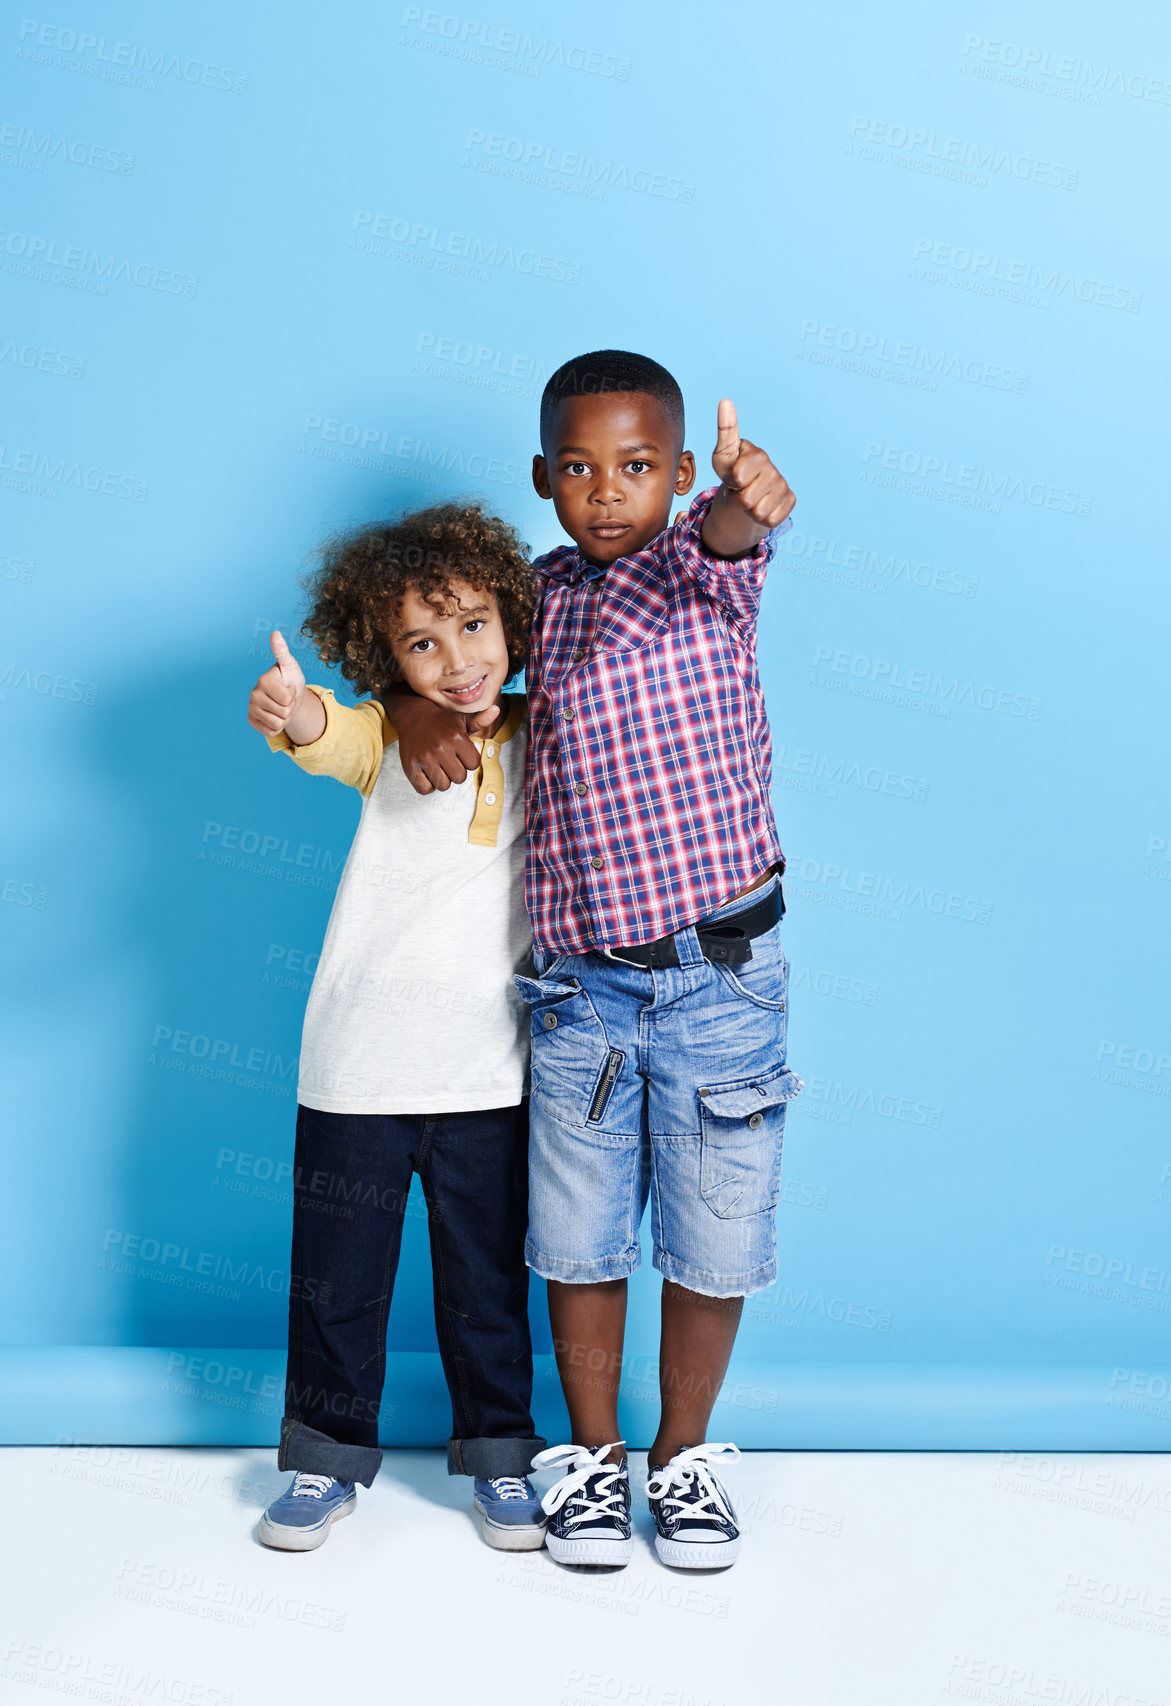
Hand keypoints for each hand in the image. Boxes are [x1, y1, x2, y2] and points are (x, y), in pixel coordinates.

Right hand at [248, 631, 305, 735]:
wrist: (289, 697)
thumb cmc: (291, 680)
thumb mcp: (291, 666)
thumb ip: (282, 651)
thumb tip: (275, 633)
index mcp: (263, 680)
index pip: (287, 699)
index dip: (294, 696)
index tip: (289, 688)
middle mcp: (253, 694)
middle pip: (284, 713)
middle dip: (290, 708)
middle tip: (287, 699)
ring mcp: (251, 708)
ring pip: (278, 724)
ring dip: (285, 718)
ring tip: (282, 706)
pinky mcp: (252, 720)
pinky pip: (271, 732)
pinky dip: (278, 727)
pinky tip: (275, 715)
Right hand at [386, 692, 500, 793]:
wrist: (413, 715)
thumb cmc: (442, 720)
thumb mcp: (462, 719)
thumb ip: (480, 720)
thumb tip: (496, 710)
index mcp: (457, 737)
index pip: (474, 765)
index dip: (468, 760)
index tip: (460, 753)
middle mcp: (441, 748)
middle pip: (460, 778)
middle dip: (456, 770)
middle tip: (448, 759)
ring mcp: (424, 758)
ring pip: (443, 786)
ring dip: (442, 779)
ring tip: (438, 765)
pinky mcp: (410, 766)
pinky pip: (425, 789)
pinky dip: (427, 785)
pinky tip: (427, 772)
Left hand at [711, 399, 793, 529]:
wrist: (745, 491)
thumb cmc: (731, 470)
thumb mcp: (723, 455)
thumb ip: (726, 431)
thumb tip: (725, 401)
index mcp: (758, 455)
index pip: (739, 476)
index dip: (732, 481)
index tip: (734, 475)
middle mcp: (774, 469)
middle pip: (746, 499)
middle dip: (738, 499)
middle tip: (740, 490)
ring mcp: (783, 485)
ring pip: (758, 512)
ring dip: (748, 510)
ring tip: (748, 497)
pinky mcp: (790, 501)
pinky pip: (770, 520)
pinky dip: (761, 518)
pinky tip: (761, 505)